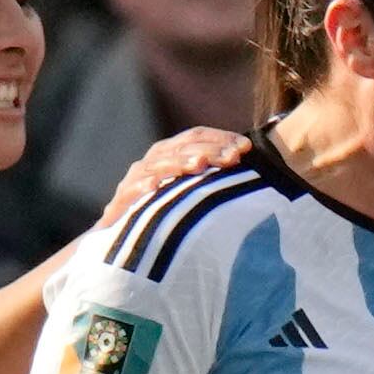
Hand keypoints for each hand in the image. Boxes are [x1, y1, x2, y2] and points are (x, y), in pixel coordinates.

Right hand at [97, 128, 252, 228]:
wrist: (124, 237)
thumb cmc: (167, 213)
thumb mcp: (194, 194)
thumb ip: (215, 181)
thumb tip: (253, 171)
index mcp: (172, 153)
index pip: (197, 136)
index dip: (221, 138)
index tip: (246, 147)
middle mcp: (154, 161)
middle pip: (182, 147)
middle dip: (209, 150)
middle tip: (232, 157)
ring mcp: (136, 180)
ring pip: (159, 164)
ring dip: (180, 163)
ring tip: (200, 165)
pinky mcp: (121, 201)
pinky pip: (131, 191)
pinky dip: (143, 187)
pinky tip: (155, 188)